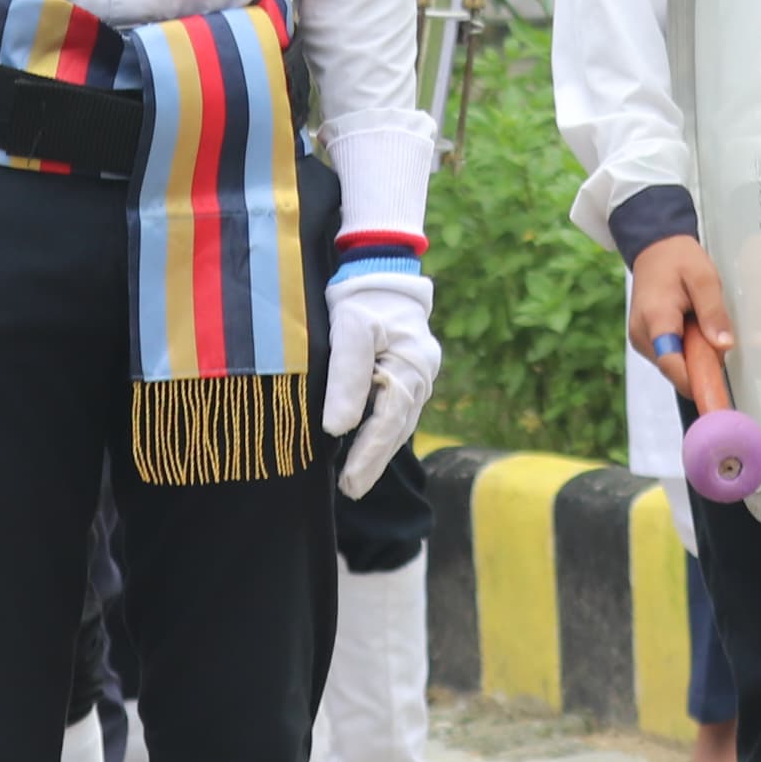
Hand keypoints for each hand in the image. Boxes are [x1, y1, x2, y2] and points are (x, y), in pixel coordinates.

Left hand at [321, 266, 439, 496]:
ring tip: (356, 479)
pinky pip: (397, 411)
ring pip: (399, 423)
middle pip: (397, 429)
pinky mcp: (408, 372)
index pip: (388, 421)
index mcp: (411, 368)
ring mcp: (419, 376)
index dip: (368, 455)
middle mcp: (421, 376)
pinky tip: (367, 448)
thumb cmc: (363, 299)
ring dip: (378, 452)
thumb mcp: (350, 331)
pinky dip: (382, 433)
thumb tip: (339, 428)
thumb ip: (347, 378)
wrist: (380, 270)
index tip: (349, 481)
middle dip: (373, 462)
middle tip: (351, 490)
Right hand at [627, 233, 737, 387]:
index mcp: (655, 318)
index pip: (671, 364)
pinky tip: (689, 325)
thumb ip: (713, 312)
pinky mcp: (645, 342)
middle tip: (712, 332)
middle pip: (675, 368)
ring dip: (693, 353)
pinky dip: (686, 348)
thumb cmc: (680, 259)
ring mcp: (641, 340)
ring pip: (674, 365)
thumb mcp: (704, 278)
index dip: (695, 382)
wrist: (656, 250)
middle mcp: (641, 335)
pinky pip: (671, 357)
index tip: (716, 394)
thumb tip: (724, 346)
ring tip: (698, 321)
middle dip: (700, 360)